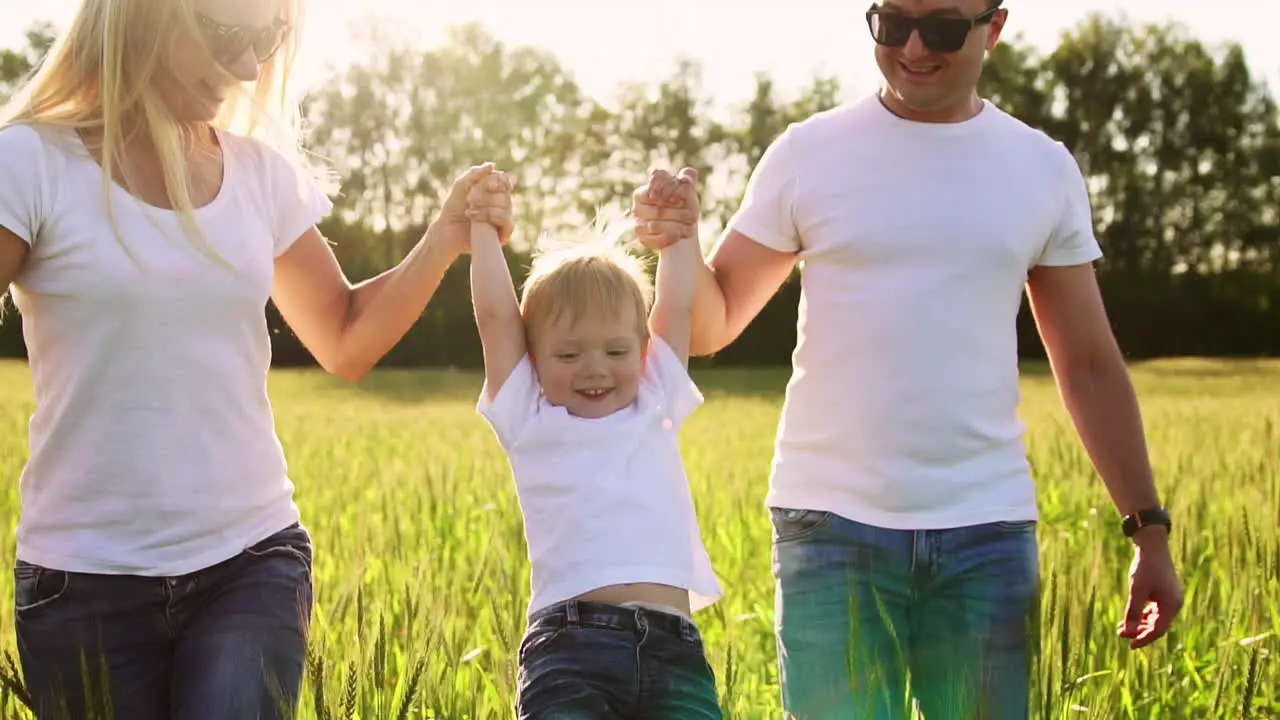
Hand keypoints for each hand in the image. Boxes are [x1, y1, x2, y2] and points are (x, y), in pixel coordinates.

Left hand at [431, 163, 513, 254]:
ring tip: (469, 211)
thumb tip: (492, 165)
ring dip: (486, 207)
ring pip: (506, 206)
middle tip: (470, 199)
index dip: (501, 180)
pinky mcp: (503, 233)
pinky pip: (507, 221)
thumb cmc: (454, 208)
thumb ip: (475, 173)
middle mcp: (502, 205)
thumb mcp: (461, 185)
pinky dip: (491, 216)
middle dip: (486, 195)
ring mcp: (503, 219)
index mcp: (494, 192)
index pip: (506, 181)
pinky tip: (474, 217)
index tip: (490, 184)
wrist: (447, 230)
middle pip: (505, 193)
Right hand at [631, 167, 700, 249]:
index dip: (669, 195)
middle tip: (693, 215)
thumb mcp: (686, 189)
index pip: (652, 192)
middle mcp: (636, 208)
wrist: (682, 226)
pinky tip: (678, 235)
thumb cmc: (682, 204)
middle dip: (677, 213)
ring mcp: (637, 225)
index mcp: (641, 193)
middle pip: (656, 211)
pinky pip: (652, 240)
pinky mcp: (643, 239)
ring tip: (690, 226)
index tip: (683, 200)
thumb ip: (688, 177)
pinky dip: (667, 237)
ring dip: (674, 226)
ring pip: (654, 226)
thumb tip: (686, 179)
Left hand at [1119, 531, 1182, 648]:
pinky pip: (1154, 611)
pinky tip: (1129, 618)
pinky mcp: (1164, 594)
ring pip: (1155, 619)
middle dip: (1139, 632)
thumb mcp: (1136, 591)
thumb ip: (1133, 612)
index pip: (1158, 630)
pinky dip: (1142, 615)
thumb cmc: (1145, 568)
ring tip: (1121, 629)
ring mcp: (1170, 599)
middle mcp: (1174, 604)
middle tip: (1121, 635)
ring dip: (1139, 624)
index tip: (1130, 646)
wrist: (1152, 546)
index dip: (1144, 639)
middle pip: (1157, 626)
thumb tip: (1128, 633)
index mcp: (1172, 605)